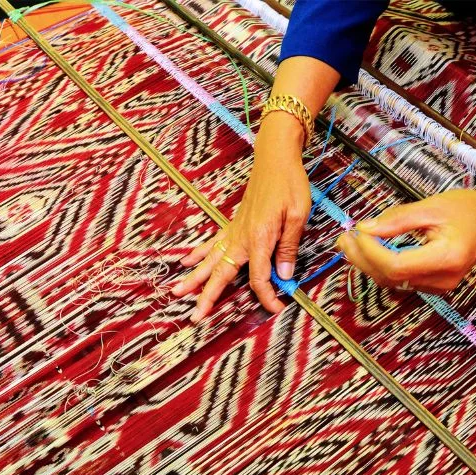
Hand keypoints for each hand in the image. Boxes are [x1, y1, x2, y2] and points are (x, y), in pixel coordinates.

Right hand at [173, 113, 310, 321]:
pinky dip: (198, 254)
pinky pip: (212, 243)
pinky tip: (186, 263)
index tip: (276, 307)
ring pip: (210, 260)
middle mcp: (241, 237)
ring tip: (177, 292)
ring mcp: (234, 230)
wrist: (275, 158)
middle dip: (207, 296)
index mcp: (259, 238)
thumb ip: (288, 246)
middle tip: (195, 316)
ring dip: (194, 277)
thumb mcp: (298, 215)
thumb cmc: (289, 184)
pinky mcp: (233, 224)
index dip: (267, 296)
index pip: (259, 276)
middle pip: (221, 273)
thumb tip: (283, 275)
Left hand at [336, 189, 475, 293]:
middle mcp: (443, 279)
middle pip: (391, 278)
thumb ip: (397, 219)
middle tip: (343, 238)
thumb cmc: (468, 210)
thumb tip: (365, 228)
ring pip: (393, 282)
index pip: (397, 265)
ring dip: (368, 264)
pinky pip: (401, 280)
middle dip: (362, 259)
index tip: (356, 233)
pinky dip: (382, 267)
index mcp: (446, 258)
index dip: (371, 253)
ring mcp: (439, 286)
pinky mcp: (434, 286)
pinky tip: (368, 252)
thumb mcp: (432, 206)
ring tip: (350, 243)